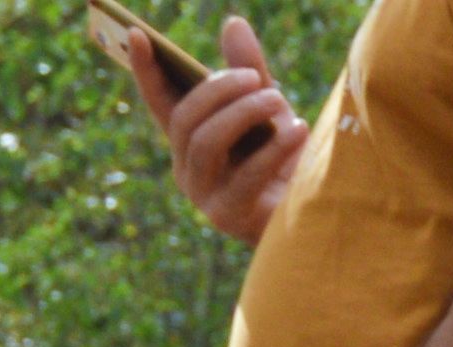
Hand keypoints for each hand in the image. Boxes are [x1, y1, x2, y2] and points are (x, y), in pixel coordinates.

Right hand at [125, 8, 301, 239]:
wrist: (317, 212)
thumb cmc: (288, 159)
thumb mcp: (268, 108)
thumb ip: (250, 69)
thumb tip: (233, 23)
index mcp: (190, 141)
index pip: (159, 102)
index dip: (145, 70)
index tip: (135, 34)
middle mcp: (188, 169)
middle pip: (186, 119)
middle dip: (218, 90)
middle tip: (255, 77)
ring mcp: (204, 196)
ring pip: (207, 143)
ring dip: (243, 113)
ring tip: (277, 97)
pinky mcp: (230, 217)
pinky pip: (245, 174)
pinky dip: (273, 147)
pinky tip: (298, 130)